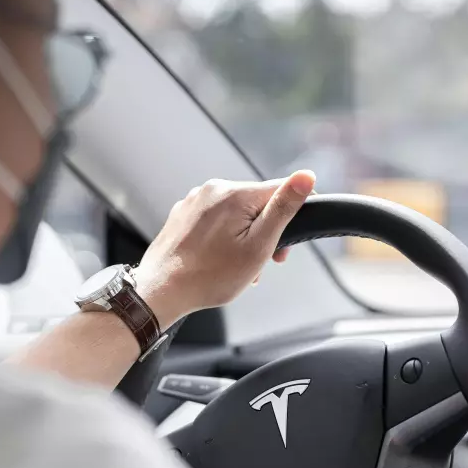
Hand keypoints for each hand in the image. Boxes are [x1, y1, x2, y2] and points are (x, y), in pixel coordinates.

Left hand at [131, 170, 315, 328]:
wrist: (161, 291)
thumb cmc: (210, 276)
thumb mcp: (258, 245)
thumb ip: (283, 208)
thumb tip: (306, 176)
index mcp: (235, 193)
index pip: (281, 189)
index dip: (294, 213)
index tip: (288, 243)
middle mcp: (213, 189)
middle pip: (257, 203)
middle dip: (266, 231)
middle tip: (264, 263)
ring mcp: (195, 201)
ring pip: (237, 213)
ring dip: (246, 237)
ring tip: (239, 267)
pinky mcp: (184, 214)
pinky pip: (216, 219)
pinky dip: (225, 237)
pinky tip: (220, 260)